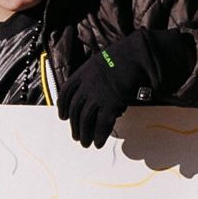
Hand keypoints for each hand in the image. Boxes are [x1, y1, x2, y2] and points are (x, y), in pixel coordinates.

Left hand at [60, 31, 168, 148]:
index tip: (62, 116)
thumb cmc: (124, 56)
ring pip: (86, 119)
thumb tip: (97, 92)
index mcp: (82, 73)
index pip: (66, 92)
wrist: (136, 55)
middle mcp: (86, 85)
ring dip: (85, 134)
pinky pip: (102, 124)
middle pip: (75, 109)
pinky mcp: (110, 103)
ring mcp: (97, 95)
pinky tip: (99, 143)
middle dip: (75, 125)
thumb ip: (96, 76)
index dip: (62, 106)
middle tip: (76, 136)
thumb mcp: (102, 62)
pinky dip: (99, 135)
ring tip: (85, 143)